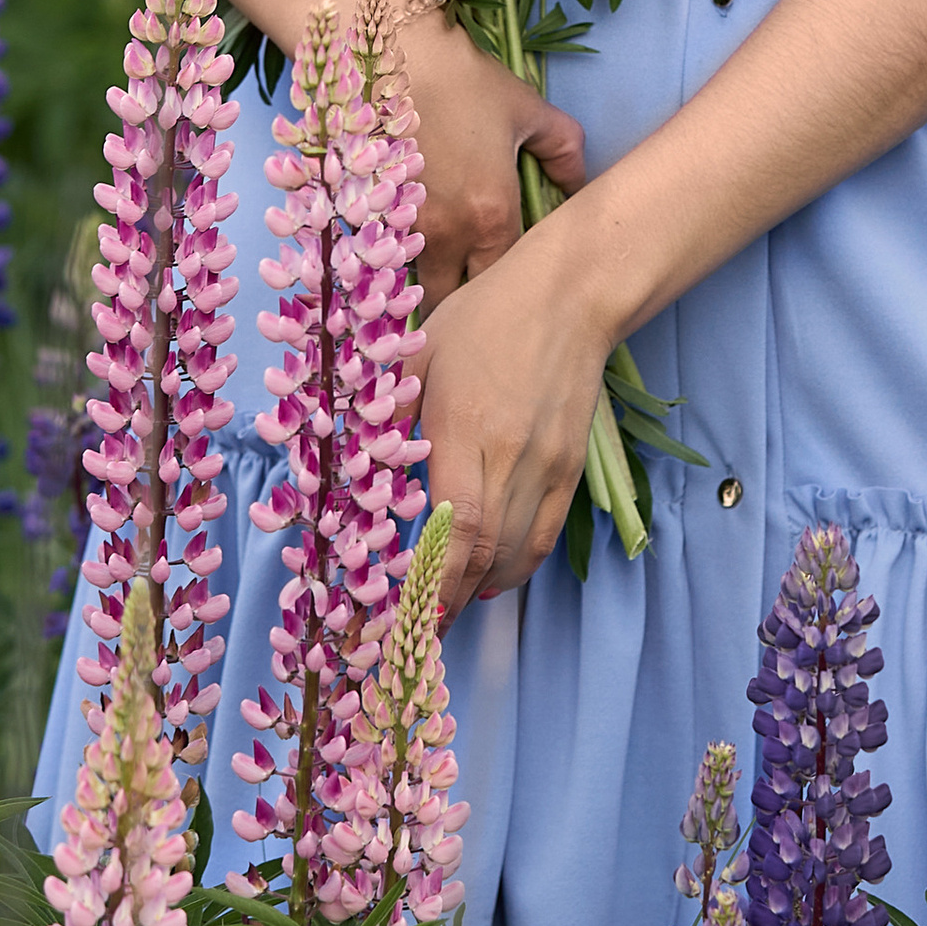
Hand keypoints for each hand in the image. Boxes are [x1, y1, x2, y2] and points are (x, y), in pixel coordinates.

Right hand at [399, 3, 584, 308]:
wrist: (390, 53)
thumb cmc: (464, 81)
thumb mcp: (528, 110)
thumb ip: (564, 151)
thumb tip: (576, 183)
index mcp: (492, 217)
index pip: (509, 281)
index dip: (512, 283)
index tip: (511, 277)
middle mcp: (447, 236)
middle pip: (459, 299)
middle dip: (466, 298)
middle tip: (472, 282)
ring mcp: (400, 230)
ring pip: (415, 287)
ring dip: (426, 286)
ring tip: (435, 271)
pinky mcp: (364, 218)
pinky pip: (381, 264)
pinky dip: (391, 266)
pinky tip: (395, 253)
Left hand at [411, 216, 611, 610]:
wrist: (571, 296)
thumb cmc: (486, 316)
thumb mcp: (421, 351)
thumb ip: (390, 413)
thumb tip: (355, 469)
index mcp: (466, 425)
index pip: (457, 524)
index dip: (434, 578)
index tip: (406, 614)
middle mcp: (512, 455)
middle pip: (485, 553)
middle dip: (449, 600)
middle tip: (414, 629)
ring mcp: (547, 466)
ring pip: (515, 555)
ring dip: (479, 591)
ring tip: (445, 607)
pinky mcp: (570, 470)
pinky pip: (543, 537)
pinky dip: (515, 569)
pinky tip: (490, 580)